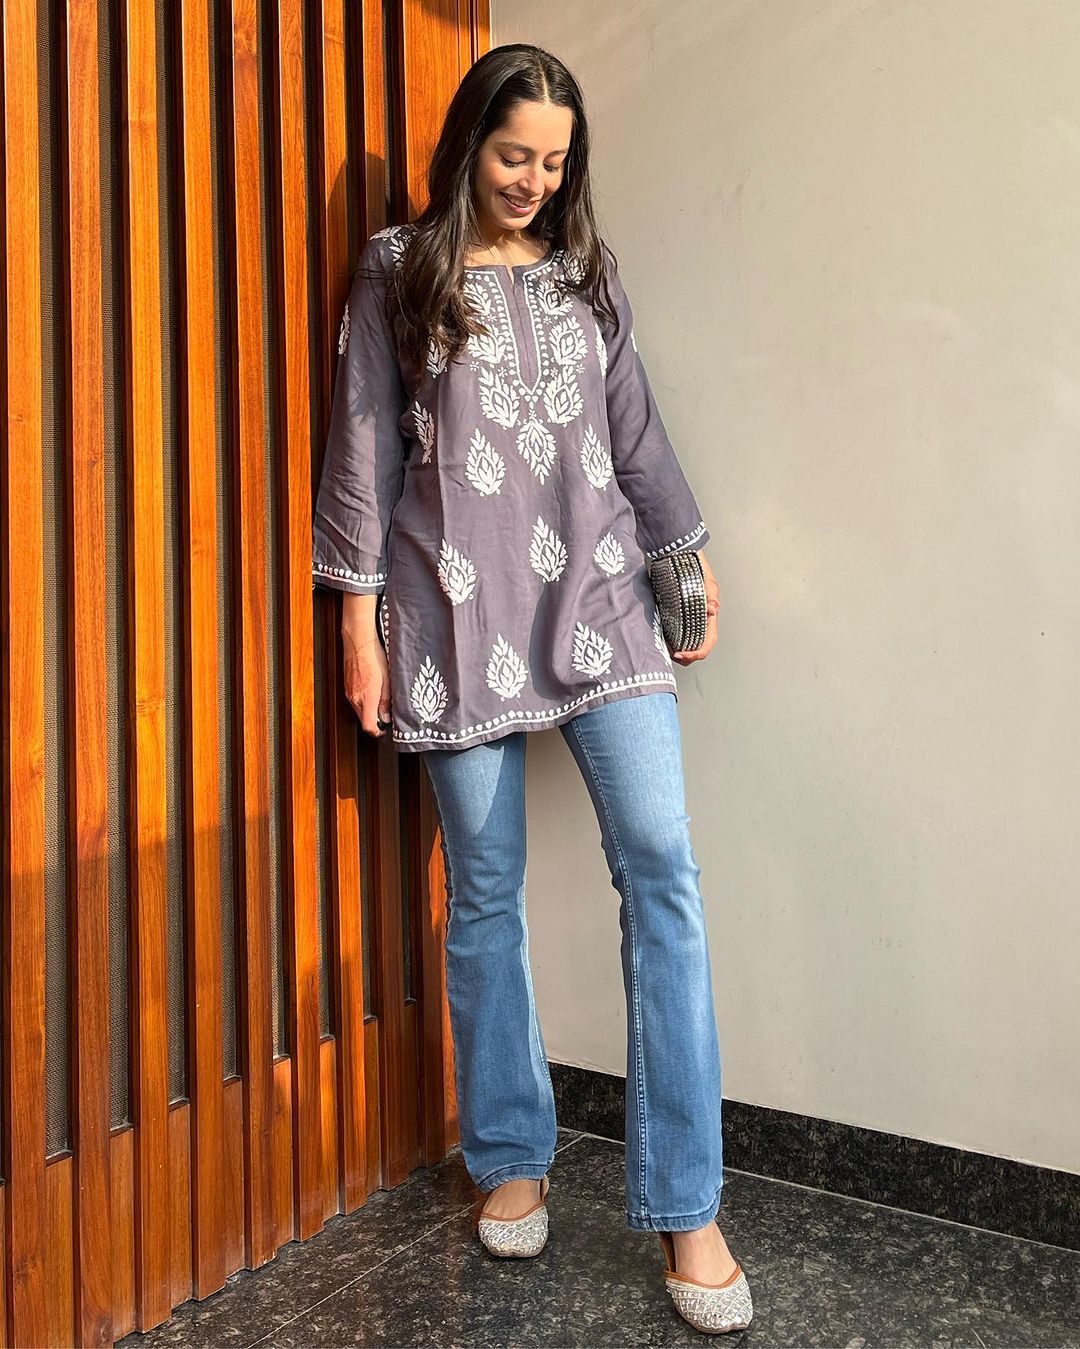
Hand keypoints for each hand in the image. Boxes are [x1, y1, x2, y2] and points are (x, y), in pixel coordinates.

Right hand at [341, 593, 391, 736]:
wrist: (359, 640)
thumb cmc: (374, 656)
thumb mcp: (388, 680)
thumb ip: (386, 702)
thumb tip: (386, 718)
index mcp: (366, 698)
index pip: (368, 726)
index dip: (377, 731)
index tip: (385, 728)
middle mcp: (354, 698)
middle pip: (363, 720)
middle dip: (375, 720)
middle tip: (387, 712)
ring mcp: (348, 692)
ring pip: (359, 710)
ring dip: (369, 709)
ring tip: (382, 698)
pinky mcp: (346, 686)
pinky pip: (355, 700)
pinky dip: (364, 700)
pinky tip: (373, 689)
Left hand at [670, 550, 719, 665]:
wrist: (680, 557)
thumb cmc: (696, 570)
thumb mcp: (706, 583)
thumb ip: (710, 597)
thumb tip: (712, 610)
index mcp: (709, 617)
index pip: (708, 643)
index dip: (696, 653)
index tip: (681, 654)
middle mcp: (699, 621)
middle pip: (696, 647)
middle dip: (685, 656)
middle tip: (671, 654)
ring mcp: (688, 620)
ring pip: (686, 643)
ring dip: (677, 650)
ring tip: (666, 650)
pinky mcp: (676, 617)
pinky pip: (676, 635)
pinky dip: (670, 641)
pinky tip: (662, 640)